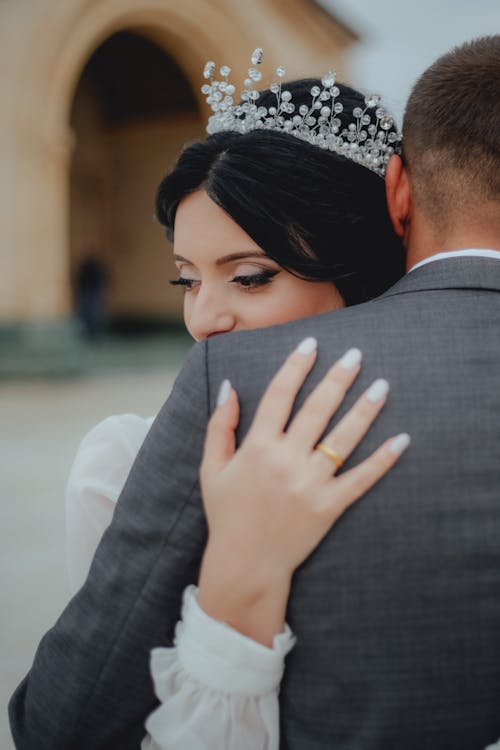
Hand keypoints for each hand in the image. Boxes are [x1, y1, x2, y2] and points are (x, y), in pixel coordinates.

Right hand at [197, 338, 409, 644]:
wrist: (246, 564)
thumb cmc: (227, 513)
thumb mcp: (212, 468)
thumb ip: (220, 426)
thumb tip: (230, 387)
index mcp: (257, 447)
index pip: (280, 395)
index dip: (296, 366)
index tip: (312, 343)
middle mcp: (286, 460)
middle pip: (317, 409)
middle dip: (338, 378)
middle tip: (356, 354)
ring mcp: (310, 484)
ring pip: (343, 438)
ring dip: (365, 410)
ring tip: (382, 385)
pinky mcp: (330, 506)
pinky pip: (361, 479)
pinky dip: (382, 460)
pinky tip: (401, 440)